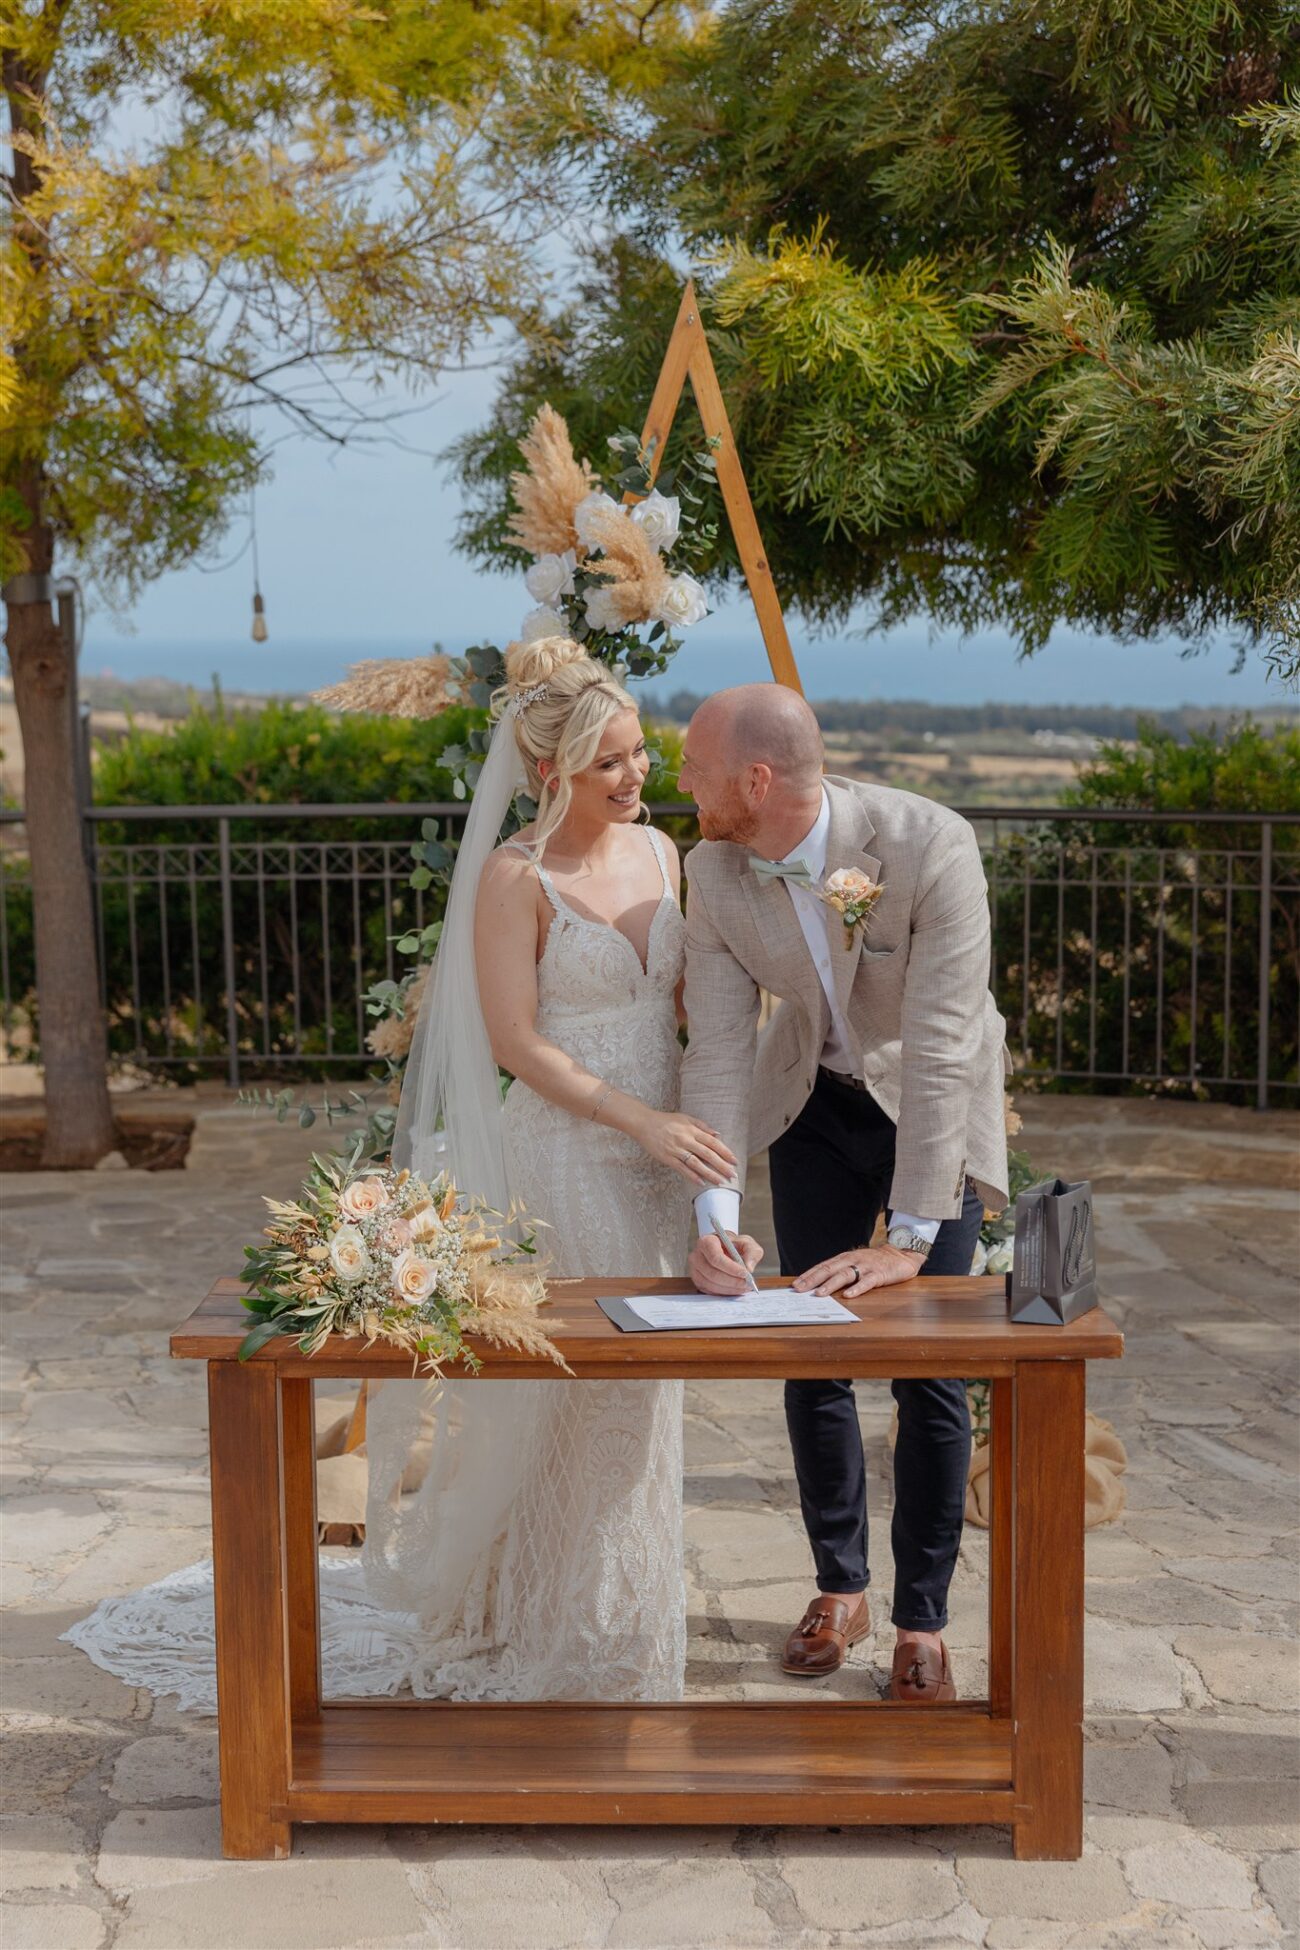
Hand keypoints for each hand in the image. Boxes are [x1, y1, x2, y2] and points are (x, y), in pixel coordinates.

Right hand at [631, 1109, 737, 1188]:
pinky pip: (682, 1169)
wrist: (644, 1124)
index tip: (734, 1161)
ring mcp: (676, 1150)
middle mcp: (686, 1140)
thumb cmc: (666, 1121)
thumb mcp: (686, 1118)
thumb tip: (718, 1135)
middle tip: (732, 1175)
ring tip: (720, 1181)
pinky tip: (701, 1182)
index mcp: (692, 1130)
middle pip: (707, 1154)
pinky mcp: (667, 1158)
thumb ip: (702, 1126)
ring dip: (710, 1173)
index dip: (725, 1152)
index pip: (712, 1142)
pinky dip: (692, 1176)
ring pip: (696, 1164)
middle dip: (722, 1165)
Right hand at [689, 1231, 763, 1295]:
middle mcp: (696, 1256)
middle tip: (747, 1283)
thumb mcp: (746, 1243)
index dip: (731, 1268)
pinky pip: (710, 1291)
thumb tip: (749, 1267)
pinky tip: (735, 1289)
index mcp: (706, 1242)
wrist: (725, 1249)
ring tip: (744, 1287)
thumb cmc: (734, 1245)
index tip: (745, 1273)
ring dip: (729, 1289)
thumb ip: (751, 1252)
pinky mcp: (697, 1281)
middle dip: (732, 1281)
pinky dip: (724, 1292)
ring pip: (711, 1284)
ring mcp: (695, 1270)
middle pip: (713, 1273)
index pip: (716, 1257)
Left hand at [793, 1245, 925, 1298]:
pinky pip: (867, 1282)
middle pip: (829, 1270)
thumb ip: (840, 1272)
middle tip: (798, 1289)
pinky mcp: (879, 1274)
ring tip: (819, 1293)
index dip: (808, 1275)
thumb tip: (819, 1285)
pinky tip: (848, 1296)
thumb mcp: (854, 1263)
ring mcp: (865, 1267)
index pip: (822, 1267)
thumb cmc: (874, 1262)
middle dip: (812, 1280)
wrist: (900, 1254)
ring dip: (830, 1284)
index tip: (794, 1284)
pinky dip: (857, 1288)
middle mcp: (852, 1260)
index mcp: (844, 1259)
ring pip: (845, 1275)